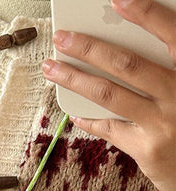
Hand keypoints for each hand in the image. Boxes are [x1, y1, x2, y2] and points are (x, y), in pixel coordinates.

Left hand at [42, 0, 175, 190]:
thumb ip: (166, 68)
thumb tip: (120, 50)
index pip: (172, 35)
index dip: (145, 15)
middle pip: (128, 65)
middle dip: (90, 48)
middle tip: (62, 37)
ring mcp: (164, 124)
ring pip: (110, 95)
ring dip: (76, 80)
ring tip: (52, 68)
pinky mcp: (148, 149)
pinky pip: (110, 129)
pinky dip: (89, 120)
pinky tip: (74, 113)